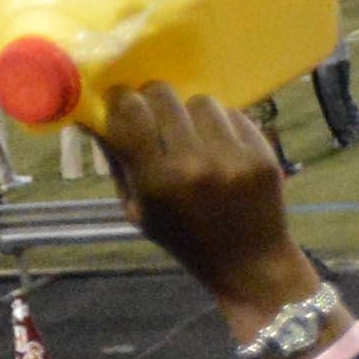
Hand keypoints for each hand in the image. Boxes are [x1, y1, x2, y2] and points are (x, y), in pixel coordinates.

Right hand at [94, 81, 316, 334]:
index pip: (129, 112)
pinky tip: (221, 149)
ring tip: (193, 137)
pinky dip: (222, 126)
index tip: (120, 101)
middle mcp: (194, 164)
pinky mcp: (261, 153)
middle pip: (163, 95)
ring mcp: (232, 157)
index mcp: (157, 182)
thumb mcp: (139, 211)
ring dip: (191, 114)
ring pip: (201, 101)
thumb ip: (118, 163)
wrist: (249, 263)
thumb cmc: (184, 238)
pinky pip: (234, 115)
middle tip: (155, 114)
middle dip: (154, 100)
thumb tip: (97, 115)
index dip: (120, 100)